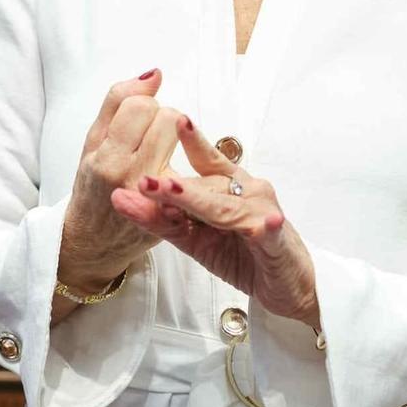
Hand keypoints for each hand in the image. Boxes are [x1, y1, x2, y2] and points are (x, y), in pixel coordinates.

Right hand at [56, 70, 181, 315]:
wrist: (95, 241)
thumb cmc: (92, 186)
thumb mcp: (92, 141)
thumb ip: (119, 102)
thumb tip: (155, 73)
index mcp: (105, 158)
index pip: (141, 105)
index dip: (143, 104)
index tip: (136, 118)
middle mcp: (131, 178)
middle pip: (169, 119)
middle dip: (163, 119)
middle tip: (151, 135)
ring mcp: (157, 199)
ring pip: (186, 141)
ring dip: (179, 141)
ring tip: (162, 152)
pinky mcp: (175, 213)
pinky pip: (195, 171)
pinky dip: (189, 166)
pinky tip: (177, 175)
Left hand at [111, 117, 319, 330]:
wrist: (286, 286)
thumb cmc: (243, 256)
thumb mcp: (195, 239)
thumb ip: (163, 220)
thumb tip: (120, 198)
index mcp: (229, 187)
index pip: (207, 161)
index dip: (192, 142)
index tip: (176, 120)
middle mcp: (248, 191)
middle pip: (208, 187)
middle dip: (176, 187)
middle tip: (146, 182)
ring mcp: (264, 213)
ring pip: (228, 207)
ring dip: (203, 201)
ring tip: (176, 194)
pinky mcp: (279, 241)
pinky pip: (270, 232)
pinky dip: (268, 227)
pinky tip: (267, 223)